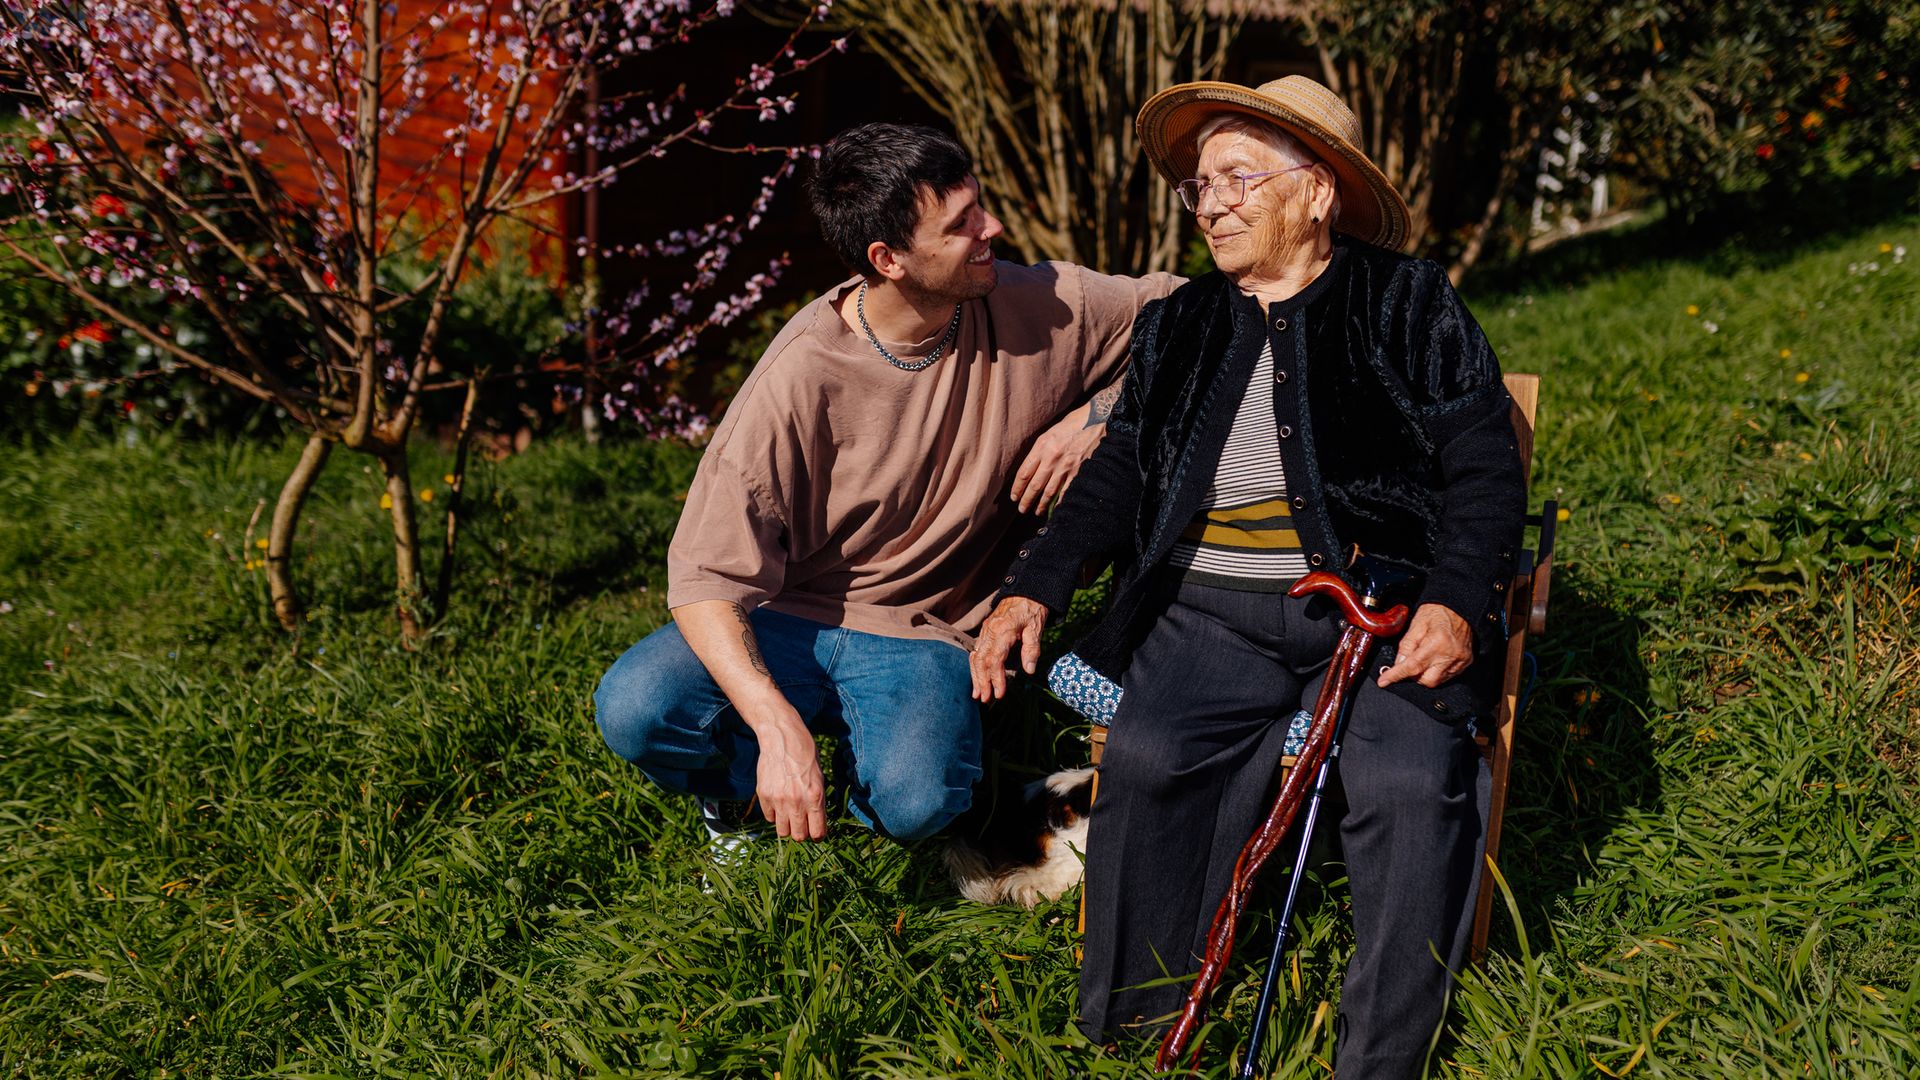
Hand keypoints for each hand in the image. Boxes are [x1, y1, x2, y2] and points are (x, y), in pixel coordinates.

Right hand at [751, 712, 826, 840]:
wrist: (781, 738)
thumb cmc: (805, 754)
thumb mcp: (819, 777)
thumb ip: (817, 801)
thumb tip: (815, 821)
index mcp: (815, 797)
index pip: (817, 833)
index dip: (817, 835)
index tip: (816, 832)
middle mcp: (797, 802)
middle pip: (798, 836)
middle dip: (801, 833)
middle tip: (802, 824)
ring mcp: (778, 800)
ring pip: (782, 831)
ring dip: (787, 825)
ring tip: (789, 813)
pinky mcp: (764, 796)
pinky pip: (768, 817)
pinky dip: (773, 814)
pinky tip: (778, 801)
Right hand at [970, 596, 1048, 700]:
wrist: (1025, 590)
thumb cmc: (1032, 609)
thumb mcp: (1036, 628)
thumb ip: (1032, 649)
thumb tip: (1029, 670)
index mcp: (1002, 631)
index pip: (995, 660)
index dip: (996, 678)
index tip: (999, 694)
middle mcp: (990, 632)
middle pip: (981, 661)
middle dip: (982, 681)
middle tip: (985, 699)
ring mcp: (986, 631)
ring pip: (976, 657)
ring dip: (976, 676)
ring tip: (977, 694)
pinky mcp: (985, 632)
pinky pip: (976, 651)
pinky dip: (975, 666)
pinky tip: (977, 677)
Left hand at [1011, 413, 1102, 513]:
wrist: (1098, 420)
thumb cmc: (1074, 423)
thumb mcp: (1051, 432)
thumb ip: (1041, 449)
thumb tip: (1032, 467)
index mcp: (1042, 446)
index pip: (1024, 472)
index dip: (1017, 487)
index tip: (1014, 496)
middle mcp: (1052, 458)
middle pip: (1034, 485)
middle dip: (1026, 500)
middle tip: (1021, 509)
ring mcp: (1066, 466)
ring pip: (1049, 492)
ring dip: (1041, 504)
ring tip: (1036, 512)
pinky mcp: (1080, 471)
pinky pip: (1066, 491)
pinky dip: (1060, 502)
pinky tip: (1055, 509)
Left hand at [1376, 604, 1473, 688]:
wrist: (1460, 606)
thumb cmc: (1438, 611)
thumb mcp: (1416, 623)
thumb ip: (1406, 645)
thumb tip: (1398, 664)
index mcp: (1437, 642)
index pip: (1413, 666)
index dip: (1396, 675)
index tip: (1384, 681)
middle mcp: (1451, 654)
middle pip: (1427, 680)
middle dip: (1414, 675)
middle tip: (1410, 661)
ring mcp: (1461, 660)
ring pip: (1437, 681)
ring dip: (1425, 674)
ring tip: (1424, 657)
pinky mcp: (1466, 662)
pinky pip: (1448, 676)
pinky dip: (1437, 672)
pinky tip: (1434, 660)